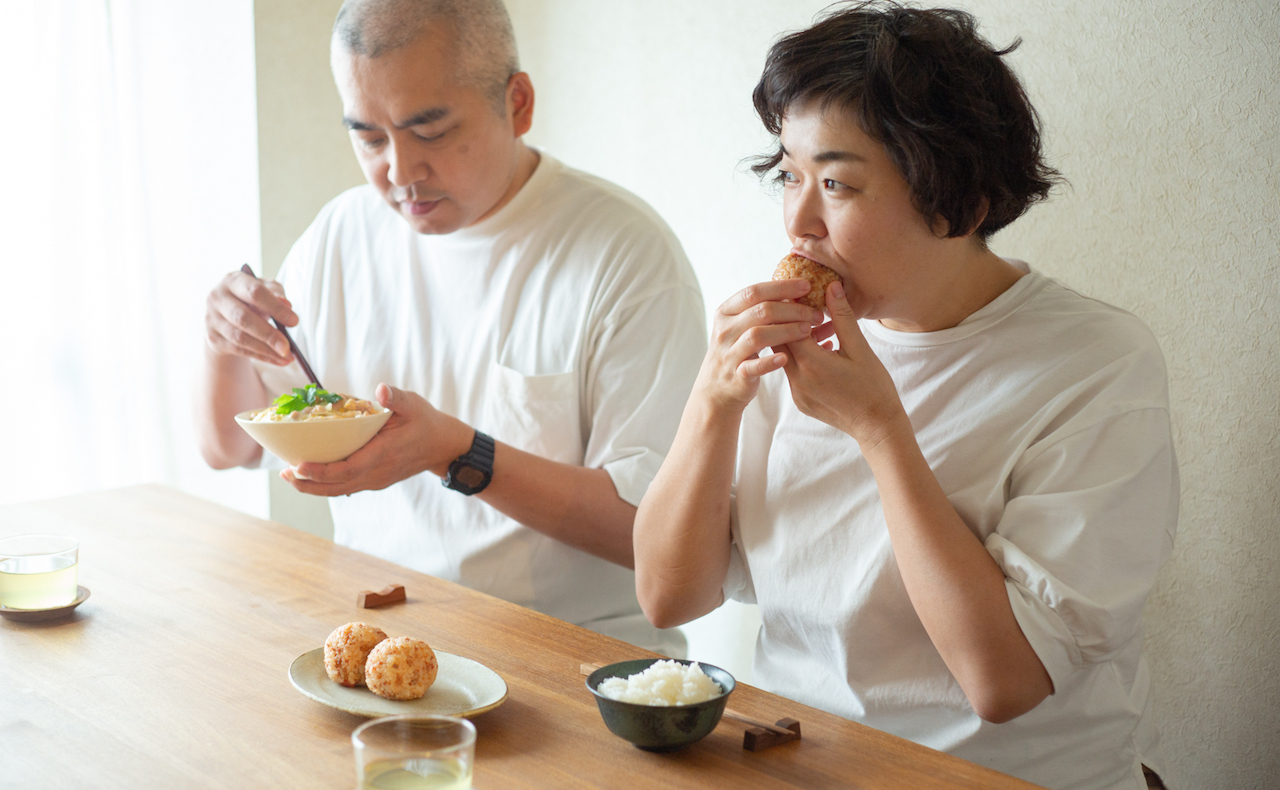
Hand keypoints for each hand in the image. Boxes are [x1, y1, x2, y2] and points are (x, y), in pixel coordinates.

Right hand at [205, 269, 297, 365]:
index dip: (276, 308)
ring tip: (287, 356)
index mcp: (232, 280)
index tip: (295, 321)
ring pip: (240, 338)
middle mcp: (218, 298)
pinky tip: (279, 360)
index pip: (254, 293)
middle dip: (268, 334)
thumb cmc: (251, 298)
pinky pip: (240, 350)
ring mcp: (212, 319)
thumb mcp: (265, 289)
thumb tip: (287, 305)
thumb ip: (276, 293)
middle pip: (243, 318)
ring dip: (266, 350)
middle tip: (288, 346)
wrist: (225, 314)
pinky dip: (262, 357)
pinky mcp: (214, 338)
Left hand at [282, 384, 472, 496]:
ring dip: (313, 487)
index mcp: (384, 454)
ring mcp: (376, 480)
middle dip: (308, 483)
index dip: (321, 471)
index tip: (299, 466)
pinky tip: (310, 475)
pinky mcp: (374, 480)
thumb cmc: (426, 422)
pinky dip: (326, 484)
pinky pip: (346, 487)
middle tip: (284, 473)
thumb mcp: (414, 404)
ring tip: (290, 477)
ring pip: (339, 490)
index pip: (348, 468)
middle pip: (337, 486)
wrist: (442, 446)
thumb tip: (380, 390)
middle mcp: (377, 472)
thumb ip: (396, 398)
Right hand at [694, 279, 825, 410]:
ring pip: (758, 336)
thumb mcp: (740, 326)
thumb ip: (760, 310)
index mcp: (726, 312)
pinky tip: (786, 358)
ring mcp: (729, 353)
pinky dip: (770, 362)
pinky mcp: (736, 375)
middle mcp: (725, 330)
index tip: (807, 286)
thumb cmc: (736, 352)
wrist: (716, 390)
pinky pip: (753, 367)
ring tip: (808, 331)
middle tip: (816, 313)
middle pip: (761, 311)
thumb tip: (796, 292)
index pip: (754, 292)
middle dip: (792, 310)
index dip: (782, 287)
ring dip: (786, 331)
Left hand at [782, 281, 909, 446]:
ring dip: (797, 340)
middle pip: (779, 342)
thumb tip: (831, 287)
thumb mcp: (860, 348)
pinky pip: (793, 373)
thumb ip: (842, 317)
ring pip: (785, 357)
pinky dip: (802, 358)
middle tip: (804, 306)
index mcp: (811, 364)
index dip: (792, 308)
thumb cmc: (874, 388)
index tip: (800, 293)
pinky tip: (824, 349)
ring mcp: (797, 393)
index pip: (787, 327)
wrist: (877, 427)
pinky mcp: (800, 401)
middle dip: (789, 322)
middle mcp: (798, 379)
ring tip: (820, 326)